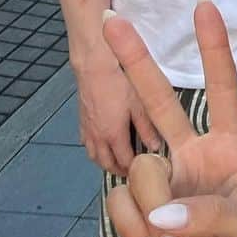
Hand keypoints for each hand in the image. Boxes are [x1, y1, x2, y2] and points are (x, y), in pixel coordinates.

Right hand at [75, 54, 161, 174]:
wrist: (95, 64)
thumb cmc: (120, 81)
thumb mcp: (140, 103)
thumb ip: (147, 127)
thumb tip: (155, 147)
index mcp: (113, 135)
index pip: (123, 161)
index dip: (134, 169)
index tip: (144, 171)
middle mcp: (97, 137)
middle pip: (105, 163)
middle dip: (118, 170)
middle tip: (131, 172)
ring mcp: (87, 129)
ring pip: (93, 155)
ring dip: (105, 162)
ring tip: (117, 161)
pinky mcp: (81, 119)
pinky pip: (86, 143)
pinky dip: (94, 149)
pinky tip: (101, 144)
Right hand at [103, 1, 236, 236]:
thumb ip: (219, 212)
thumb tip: (168, 208)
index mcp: (230, 147)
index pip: (223, 88)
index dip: (214, 48)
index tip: (205, 6)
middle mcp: (193, 155)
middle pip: (160, 100)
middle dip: (136, 59)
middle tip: (110, 19)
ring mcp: (163, 181)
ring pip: (141, 166)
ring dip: (156, 208)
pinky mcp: (139, 212)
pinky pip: (122, 204)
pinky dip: (139, 232)